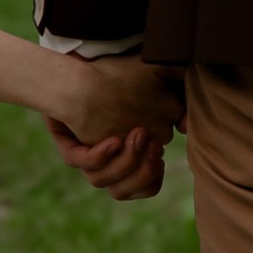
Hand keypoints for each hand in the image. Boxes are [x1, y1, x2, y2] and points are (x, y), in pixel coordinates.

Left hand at [46, 56, 180, 200]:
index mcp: (127, 158)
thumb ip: (176, 101)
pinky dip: (97, 156)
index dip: (153, 175)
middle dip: (140, 171)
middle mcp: (105, 162)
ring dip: (121, 164)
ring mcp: (85, 153)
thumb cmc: (123, 74)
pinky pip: (76, 161)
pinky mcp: (67, 141)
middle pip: (122, 191)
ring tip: (136, 136)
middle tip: (150, 143)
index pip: (144, 186)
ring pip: (98, 181)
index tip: (159, 153)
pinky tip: (113, 141)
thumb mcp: (156, 83)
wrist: (86, 60)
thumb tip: (184, 127)